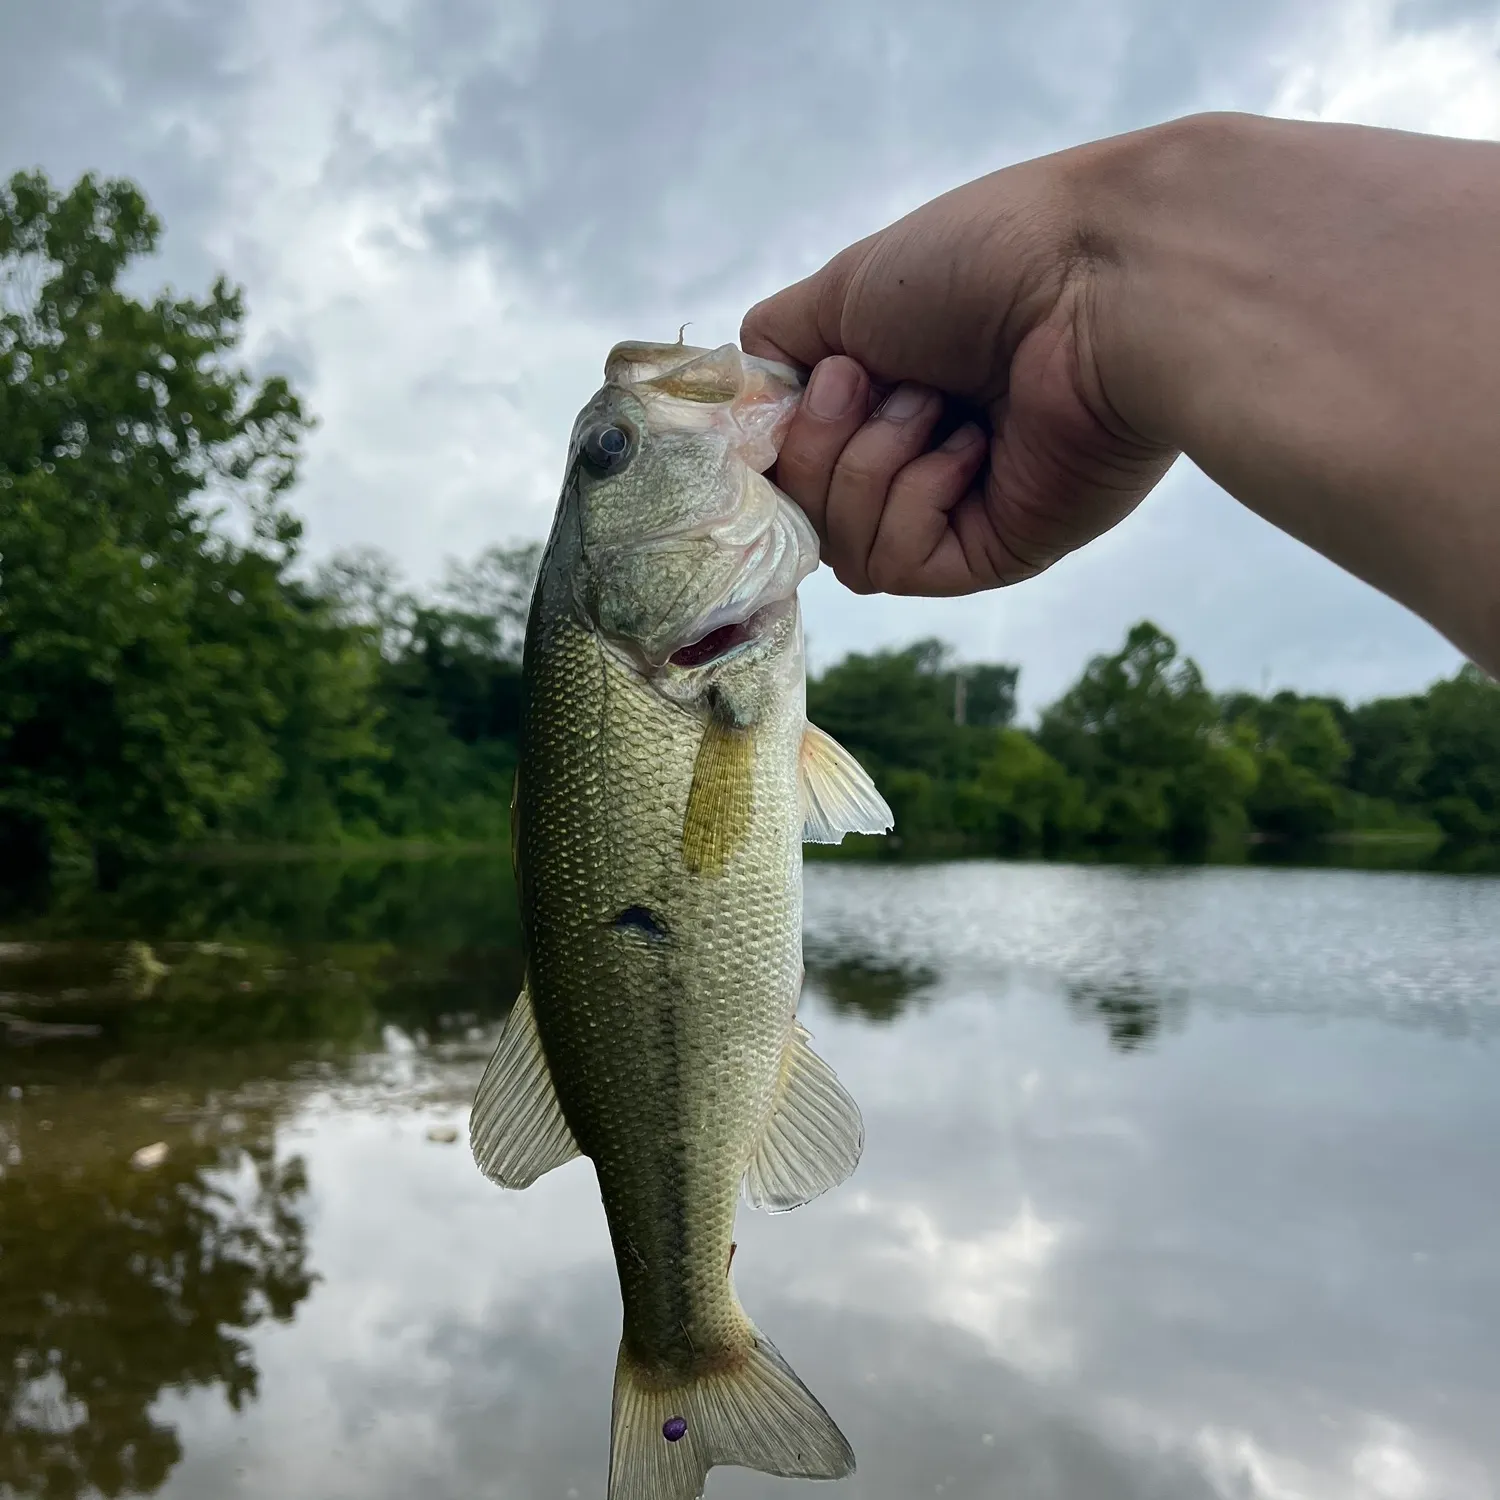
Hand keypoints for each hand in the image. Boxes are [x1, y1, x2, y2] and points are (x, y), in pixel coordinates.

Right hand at [740, 146, 1175, 596]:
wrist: (1095, 282)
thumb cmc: (982, 261)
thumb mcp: (844, 287)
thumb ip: (778, 350)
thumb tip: (749, 408)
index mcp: (886, 391)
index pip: (791, 457)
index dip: (778, 436)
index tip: (806, 381)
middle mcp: (917, 453)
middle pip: (803, 508)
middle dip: (819, 442)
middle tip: (869, 378)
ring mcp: (956, 507)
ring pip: (842, 546)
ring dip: (866, 464)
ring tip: (931, 403)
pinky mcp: (993, 552)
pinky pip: (898, 563)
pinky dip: (912, 500)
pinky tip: (967, 447)